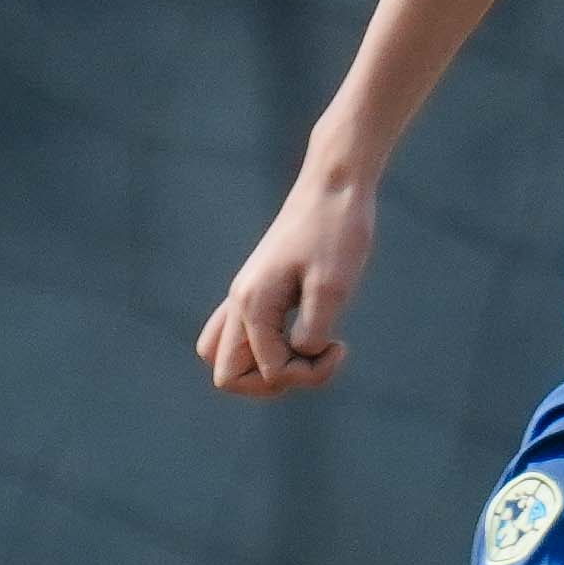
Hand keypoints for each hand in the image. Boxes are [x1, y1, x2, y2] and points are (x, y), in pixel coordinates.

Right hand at [199, 173, 373, 396]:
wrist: (335, 183)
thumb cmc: (338, 231)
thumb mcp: (334, 287)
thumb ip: (312, 332)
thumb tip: (298, 356)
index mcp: (253, 304)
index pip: (268, 371)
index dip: (308, 373)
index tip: (339, 345)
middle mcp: (238, 302)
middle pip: (226, 375)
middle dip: (274, 381)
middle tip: (314, 355)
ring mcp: (243, 294)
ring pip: (224, 356)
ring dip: (263, 367)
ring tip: (305, 350)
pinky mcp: (257, 288)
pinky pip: (238, 333)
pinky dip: (265, 347)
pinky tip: (300, 332)